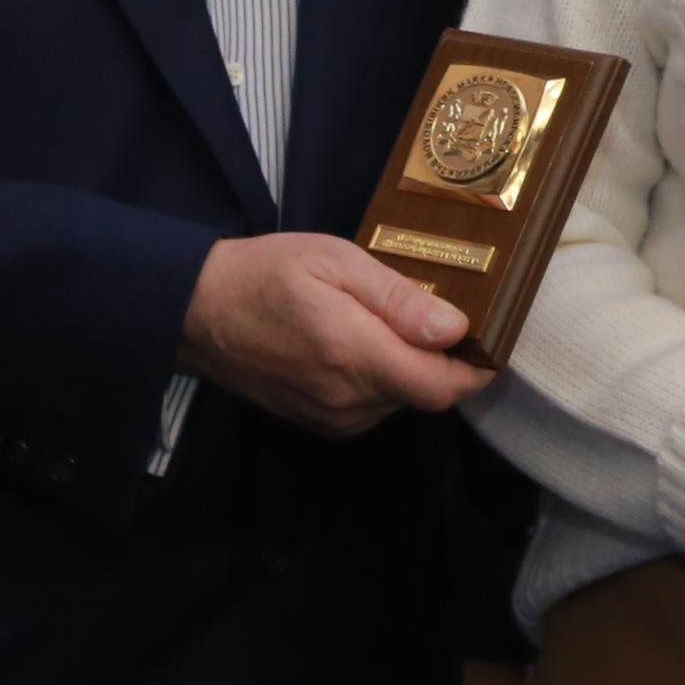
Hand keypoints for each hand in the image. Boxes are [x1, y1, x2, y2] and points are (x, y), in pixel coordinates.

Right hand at [177, 233, 490, 435]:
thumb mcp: (336, 262)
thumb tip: (455, 329)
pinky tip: (362, 343)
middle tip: (433, 312)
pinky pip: (372, 408)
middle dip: (440, 360)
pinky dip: (381, 380)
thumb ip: (398, 299)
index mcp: (355, 356)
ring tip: (388, 321)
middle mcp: (346, 400)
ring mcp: (330, 418)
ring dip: (408, 369)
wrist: (197, 312)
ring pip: (399, 401)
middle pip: (425, 394)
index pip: (441, 388)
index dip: (474, 369)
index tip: (487, 341)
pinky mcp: (318, 422)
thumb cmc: (266, 273)